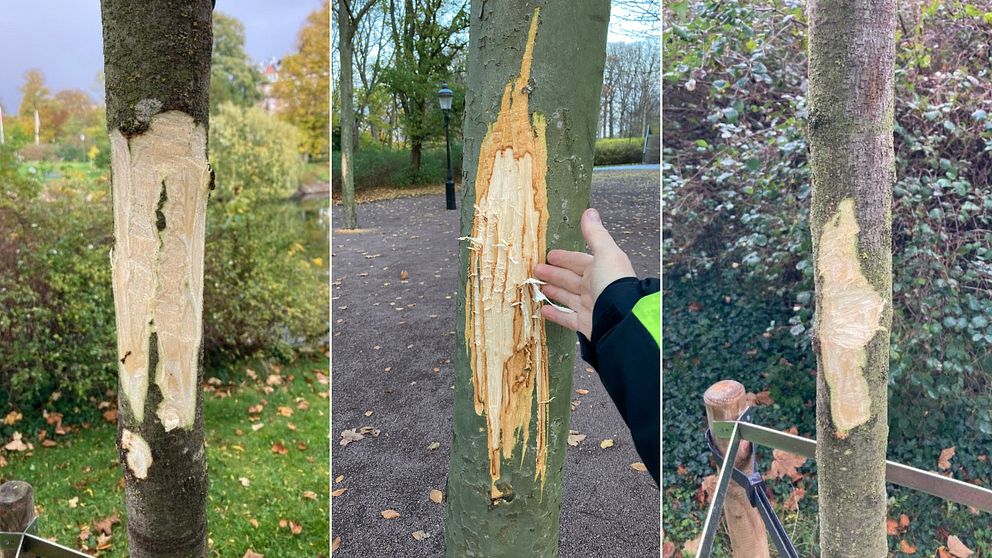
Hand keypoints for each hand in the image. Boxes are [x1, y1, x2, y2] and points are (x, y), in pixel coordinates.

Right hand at [534, 208, 635, 339]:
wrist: (621, 317)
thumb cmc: (613, 283)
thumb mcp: (605, 253)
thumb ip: (595, 234)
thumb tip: (590, 212)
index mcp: (600, 270)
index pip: (578, 261)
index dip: (565, 257)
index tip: (550, 255)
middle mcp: (595, 287)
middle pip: (570, 278)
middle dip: (554, 273)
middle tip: (536, 269)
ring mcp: (590, 306)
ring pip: (567, 297)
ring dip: (553, 291)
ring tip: (537, 286)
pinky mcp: (585, 324)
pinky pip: (567, 318)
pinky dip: (555, 314)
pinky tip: (543, 309)